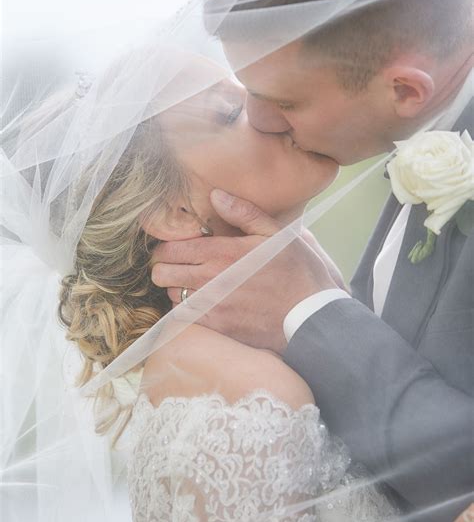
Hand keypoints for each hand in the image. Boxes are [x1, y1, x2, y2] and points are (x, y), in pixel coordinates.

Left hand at [151, 189, 342, 352]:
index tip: (173, 247)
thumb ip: (243, 212)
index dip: (165, 248)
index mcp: (222, 253)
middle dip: (165, 266)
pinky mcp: (218, 326)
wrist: (310, 314)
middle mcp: (210, 279)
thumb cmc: (296, 270)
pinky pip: (184, 316)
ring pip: (170, 295)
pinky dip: (186, 308)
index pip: (170, 249)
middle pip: (162, 273)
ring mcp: (212, 305)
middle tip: (177, 265)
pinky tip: (201, 301)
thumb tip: (215, 195)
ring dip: (175, 288)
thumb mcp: (275, 234)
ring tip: (191, 283)